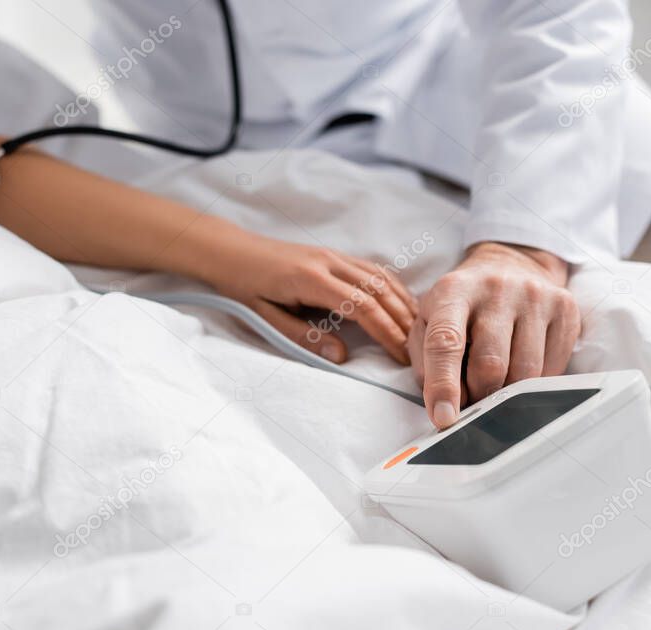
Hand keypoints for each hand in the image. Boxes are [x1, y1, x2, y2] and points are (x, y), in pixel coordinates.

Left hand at [203, 232, 417, 363]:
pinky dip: (392, 288)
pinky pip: (372, 269)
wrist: (231, 252)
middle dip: (402, 322)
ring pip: (380, 277)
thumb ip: (304, 337)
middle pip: (378, 290)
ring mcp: (333, 255)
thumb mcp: (265, 319)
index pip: (361, 307)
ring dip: (402, 304)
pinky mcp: (334, 255)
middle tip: (418, 351)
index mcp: (311, 279)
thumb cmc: (243, 288)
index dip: (386, 332)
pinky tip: (402, 305)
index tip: (401, 356)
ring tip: (418, 332)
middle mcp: (328, 262)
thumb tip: (341, 356)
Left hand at [408, 242, 580, 427]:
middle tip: (474, 398)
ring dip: (508, 394)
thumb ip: (427, 364)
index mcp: (453, 291)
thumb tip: (444, 408)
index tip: (445, 419)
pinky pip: (553, 368)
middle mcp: (495, 288)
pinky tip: (522, 369)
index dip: (443, 385)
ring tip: (496, 384)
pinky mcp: (564, 307)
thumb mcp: (429, 323)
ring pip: (525, 372)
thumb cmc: (462, 305)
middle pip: (490, 364)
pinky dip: (534, 384)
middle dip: (480, 395)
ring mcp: (534, 296)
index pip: (445, 342)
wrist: (509, 266)